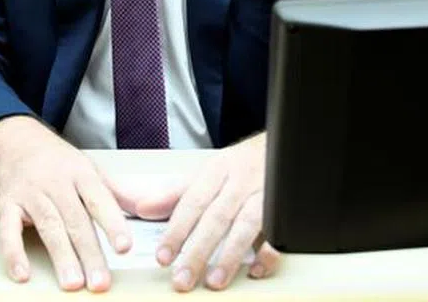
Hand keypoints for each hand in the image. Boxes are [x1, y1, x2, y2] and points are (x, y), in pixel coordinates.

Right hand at [0, 116, 132, 291]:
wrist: (16, 142)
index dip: (112, 224)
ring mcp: (30, 194)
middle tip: (100, 282)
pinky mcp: (7, 205)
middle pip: (75, 220)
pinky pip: (8, 231)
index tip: (124, 247)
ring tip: (73, 283)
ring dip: (61, 257)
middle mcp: (55, 183)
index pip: (99, 200)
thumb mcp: (90, 170)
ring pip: (48, 227)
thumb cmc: (58, 162)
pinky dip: (13, 253)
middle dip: (89, 253)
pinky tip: (22, 273)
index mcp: (80, 174)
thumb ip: (117, 193)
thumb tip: (149, 208)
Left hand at [118, 134, 280, 290]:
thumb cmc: (241, 164)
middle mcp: (239, 182)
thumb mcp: (207, 172)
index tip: (164, 256)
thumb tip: (143, 208)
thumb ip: (175, 194)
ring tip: (214, 281)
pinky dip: (269, 252)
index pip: (192, 203)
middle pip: (216, 218)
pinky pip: (279, 232)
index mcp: (216, 171)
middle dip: (198, 251)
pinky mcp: (285, 208)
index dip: (177, 231)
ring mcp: (264, 194)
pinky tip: (256, 270)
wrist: (281, 146)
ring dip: (230, 255)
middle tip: (183, 278)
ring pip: (246, 226)